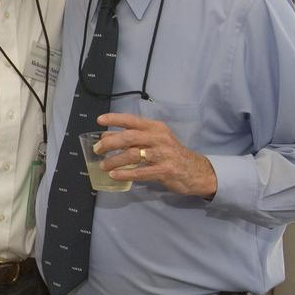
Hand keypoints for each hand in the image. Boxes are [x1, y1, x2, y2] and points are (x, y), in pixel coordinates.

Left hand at [95, 112, 217, 197]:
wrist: (196, 171)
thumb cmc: (170, 154)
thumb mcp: (155, 140)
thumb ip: (133, 138)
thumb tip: (106, 136)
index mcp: (156, 128)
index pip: (133, 120)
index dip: (115, 119)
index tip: (100, 120)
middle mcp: (160, 138)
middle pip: (130, 137)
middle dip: (110, 143)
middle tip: (97, 150)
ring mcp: (164, 154)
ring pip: (133, 154)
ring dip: (115, 160)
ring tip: (103, 165)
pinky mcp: (166, 170)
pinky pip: (141, 172)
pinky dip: (125, 174)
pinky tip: (115, 175)